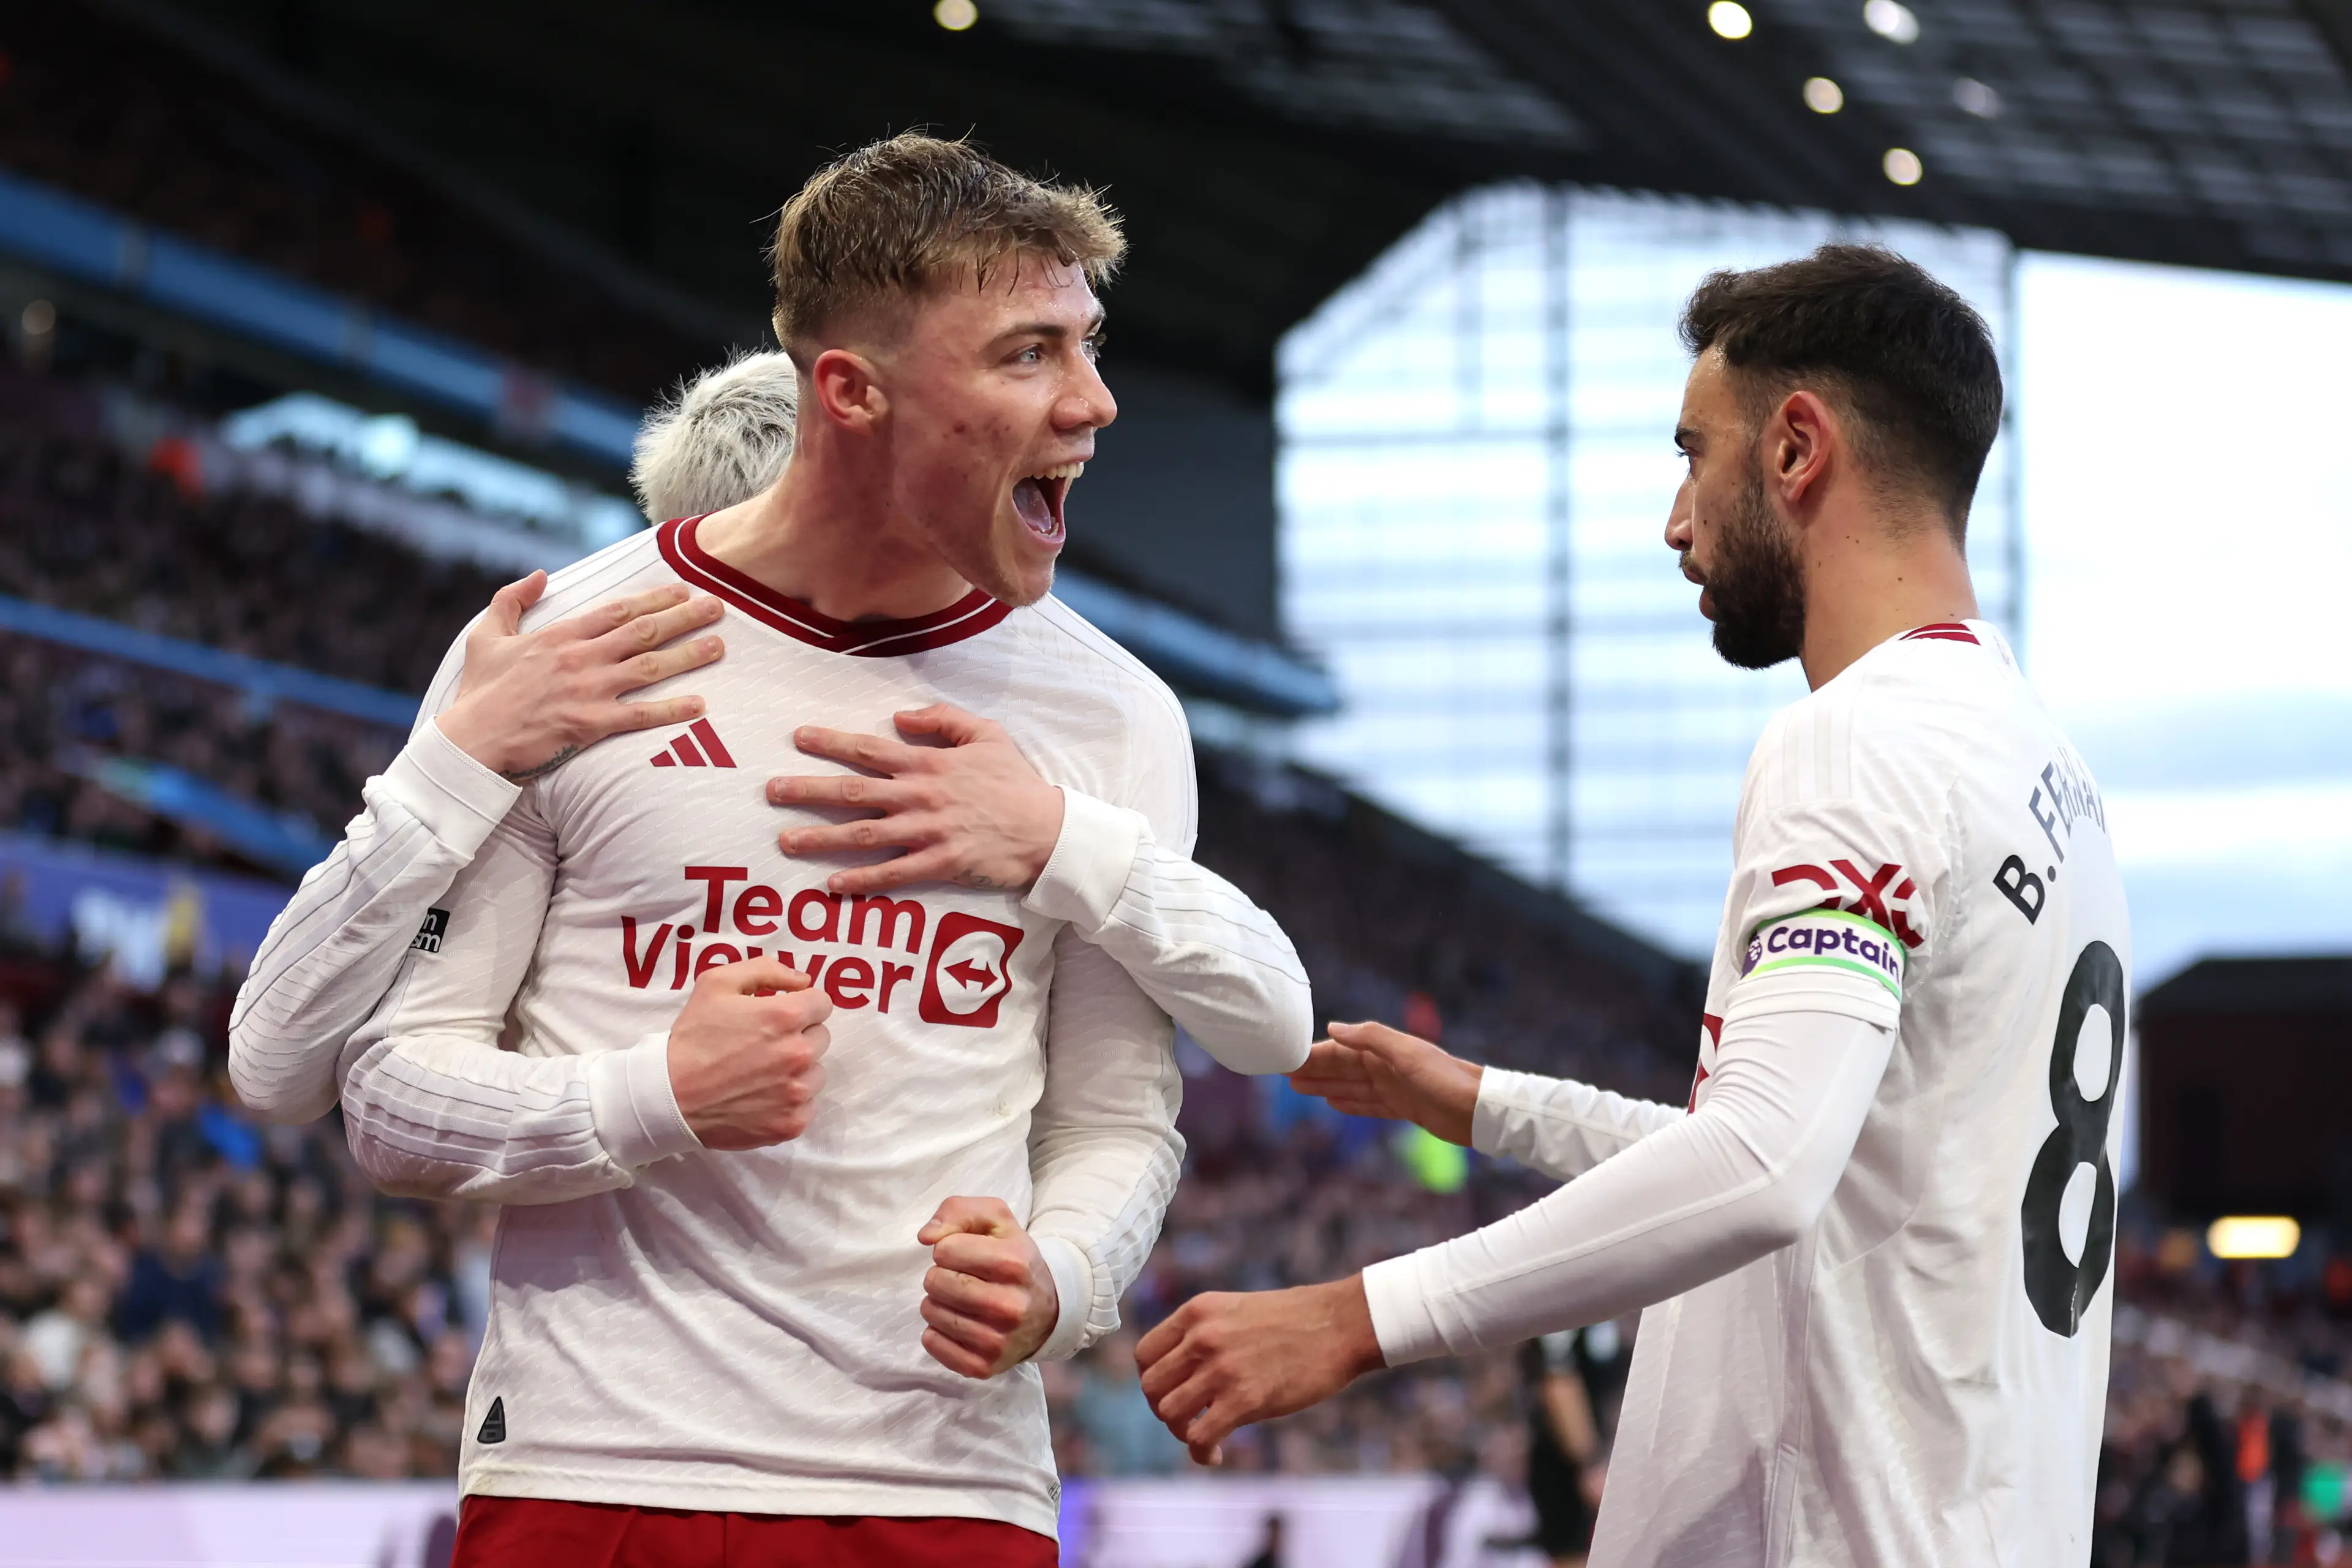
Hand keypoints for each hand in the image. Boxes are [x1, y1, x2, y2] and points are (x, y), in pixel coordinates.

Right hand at [434, 574, 724, 781]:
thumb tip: (539, 575)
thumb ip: (511, 600)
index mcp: (559, 635)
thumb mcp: (486, 635)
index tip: (682, 590)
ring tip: (719, 645)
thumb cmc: (480, 691)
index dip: (653, 598)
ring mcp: (588, 691)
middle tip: (717, 607)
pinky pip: (640, 716)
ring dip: (687, 655)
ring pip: (649, 668)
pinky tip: (700, 705)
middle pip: (643, 632)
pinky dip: (671, 711)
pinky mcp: (590, 725)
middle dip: (683, 617)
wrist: (471, 739)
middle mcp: (580, 658)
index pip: (617, 611)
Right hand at [665, 957, 830, 1149]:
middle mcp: (798, 1054)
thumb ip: (766, 970)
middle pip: (820, 1037)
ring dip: (798, 1070)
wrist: (668, 1096)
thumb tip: (804, 981)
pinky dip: (790, 1102)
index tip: (780, 1016)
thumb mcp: (717, 983)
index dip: (801, 1006)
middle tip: (765, 1045)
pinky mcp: (791, 1123)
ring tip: (762, 1072)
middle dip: (799, 1036)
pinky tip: (762, 1097)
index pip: (822, 1004)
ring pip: (816, 1073)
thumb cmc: (692, 1037)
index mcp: (785, 1017)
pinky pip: (808, 1106)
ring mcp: (796, 1093)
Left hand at [768, 704, 1064, 895]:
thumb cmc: (1016, 781)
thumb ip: (942, 719)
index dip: (831, 742)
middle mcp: (920, 796)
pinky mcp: (939, 865)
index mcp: (929, 763)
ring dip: (822, 837)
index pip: (869, 749)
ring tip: (785, 840)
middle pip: (853, 791)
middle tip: (771, 791)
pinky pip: (892, 874)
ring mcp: (928, 832)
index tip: (798, 738)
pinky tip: (831, 884)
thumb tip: (899, 716)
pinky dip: (861, 880)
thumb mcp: (986, 734)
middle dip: (809, 790)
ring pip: (864, 834)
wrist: (1048, 829)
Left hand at [916, 1197, 1059, 1377]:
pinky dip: (936, 1331)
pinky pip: (932, 1344)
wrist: (1048, 1311)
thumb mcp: (996, 1220)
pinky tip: (957, 1323)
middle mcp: (1010, 1306)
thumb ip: (958, 1211)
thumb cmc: (1013, 1258)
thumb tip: (926, 1237)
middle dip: (941, 1275)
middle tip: (961, 1278)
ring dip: (937, 1302)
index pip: (945, 1250)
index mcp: (1015, 1264)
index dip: (949, 1248)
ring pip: (931, 1312)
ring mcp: (997, 1342)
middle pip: (936, 1282)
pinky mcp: (983, 1367)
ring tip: (961, 1300)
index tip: (965, 1254)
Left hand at [1135, 1278, 1384, 1464]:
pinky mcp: (1245, 1399)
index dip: (1154, 1382)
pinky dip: (1201, 1452)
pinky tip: (1217, 1453)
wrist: (1340, 1324)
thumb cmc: (1294, 1321)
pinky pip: (1198, 1437)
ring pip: (1169, 1414)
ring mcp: (1222, 1368)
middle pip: (1151, 1388)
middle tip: (1191, 1419)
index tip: (1175, 1394)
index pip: (1144, 1355)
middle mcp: (1202, 1337)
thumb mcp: (1235, 1310)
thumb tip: (1180, 1373)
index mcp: (1197, 1312)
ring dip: (1183, 1433)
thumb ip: (1204, 1333)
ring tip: (1207, 1436)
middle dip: (1165, 1411)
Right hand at [1286, 1021, 1482, 1145]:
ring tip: (1298, 1087)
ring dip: (1325, 1085)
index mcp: (1385, 1050)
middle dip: (1313, 1069)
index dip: (1313, 1053)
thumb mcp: (1408, 1054)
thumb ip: (1372, 1038)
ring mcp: (1394, 1088)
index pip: (1340, 1050)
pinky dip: (1350, 1103)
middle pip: (1341, 1067)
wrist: (1481, 1110)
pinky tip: (1333, 1102)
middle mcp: (1387, 1067)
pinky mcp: (1404, 1108)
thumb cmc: (1447, 1079)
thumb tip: (1333, 1028)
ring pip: (1351, 1086)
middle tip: (1281, 1073)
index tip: (1287, 1056)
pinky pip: (1369, 1104)